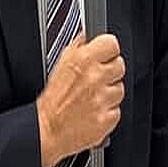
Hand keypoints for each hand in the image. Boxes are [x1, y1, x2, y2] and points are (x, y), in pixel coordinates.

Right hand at [36, 32, 123, 166]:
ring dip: (109, 93)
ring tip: (92, 97)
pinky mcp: (108, 117)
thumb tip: (87, 36)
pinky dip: (108, 111)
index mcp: (83, 61)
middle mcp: (96, 78)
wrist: (47, 130)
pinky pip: (117, 109)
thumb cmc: (51, 101)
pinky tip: (94, 110)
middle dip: (110, 72)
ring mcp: (103, 98)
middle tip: (96, 79)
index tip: (104, 56)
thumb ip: (77, 47)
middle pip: (120, 65)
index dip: (108, 50)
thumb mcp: (60, 65)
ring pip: (120, 89)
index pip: (112, 44)